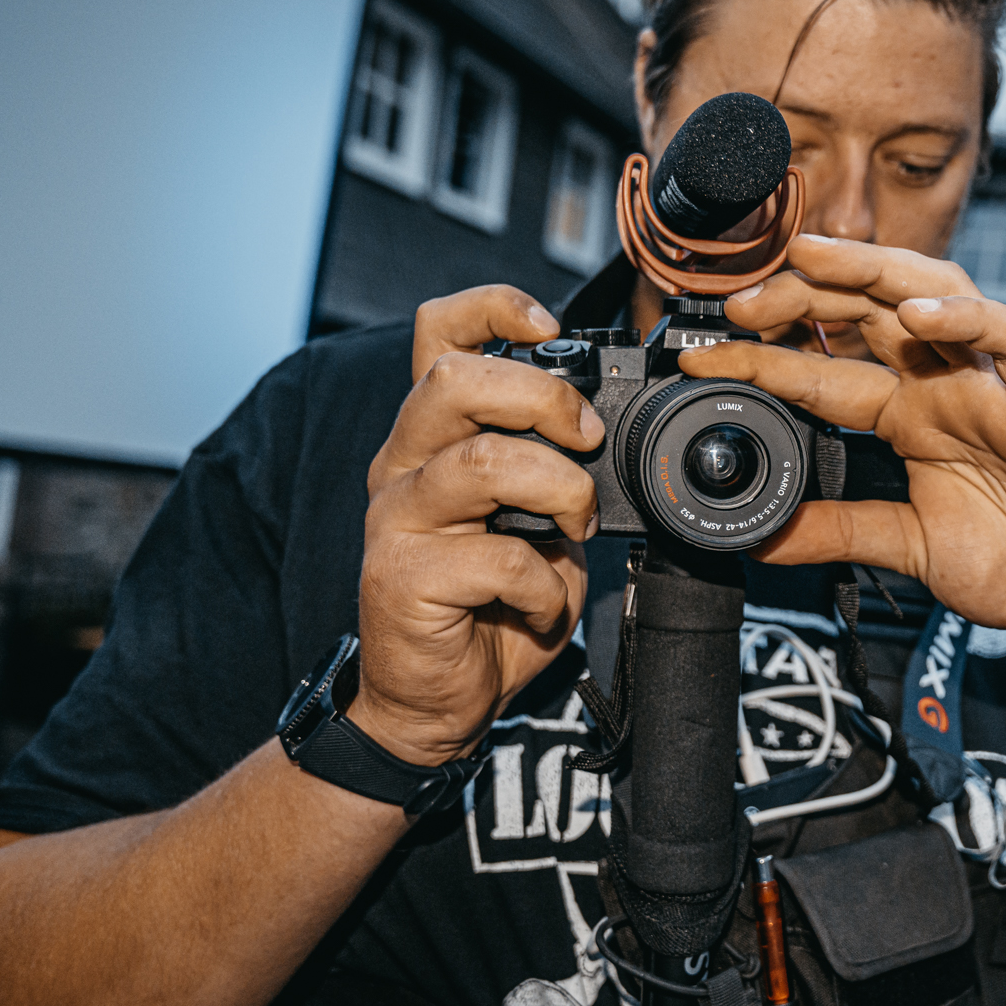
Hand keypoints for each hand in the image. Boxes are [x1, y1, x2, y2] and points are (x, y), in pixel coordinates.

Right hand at [354, 287, 602, 765]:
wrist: (436, 698)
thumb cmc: (488, 606)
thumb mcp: (535, 521)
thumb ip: (554, 471)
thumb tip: (607, 436)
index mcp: (434, 435)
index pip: (440, 335)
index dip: (493, 308)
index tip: (549, 322)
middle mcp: (404, 464)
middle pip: (459, 380)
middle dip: (546, 398)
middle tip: (588, 441)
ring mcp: (397, 518)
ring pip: (482, 460)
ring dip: (559, 489)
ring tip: (575, 525)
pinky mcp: (402, 576)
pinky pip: (495, 557)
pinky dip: (543, 582)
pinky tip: (542, 602)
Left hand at [685, 235, 1005, 635]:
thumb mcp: (909, 549)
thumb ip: (840, 531)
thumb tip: (761, 537)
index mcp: (912, 416)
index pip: (826, 371)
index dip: (764, 359)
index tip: (702, 357)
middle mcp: (948, 385)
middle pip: (869, 312)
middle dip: (804, 295)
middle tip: (741, 301)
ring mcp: (997, 386)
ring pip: (937, 296)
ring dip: (875, 271)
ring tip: (815, 259)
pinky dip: (971, 317)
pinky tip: (924, 316)